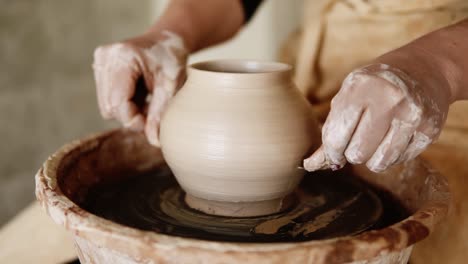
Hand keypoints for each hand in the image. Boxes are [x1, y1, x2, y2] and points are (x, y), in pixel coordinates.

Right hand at [93, 31, 187, 145]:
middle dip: (132, 117)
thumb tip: (154, 142)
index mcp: (123, 57)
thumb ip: (160, 113)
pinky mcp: (99, 67)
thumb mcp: (171, 85)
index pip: (118, 103)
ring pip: (107, 106)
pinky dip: (124, 103)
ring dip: (128, 111)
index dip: (134, 120)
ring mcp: (99, 62)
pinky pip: (107, 99)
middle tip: (153, 113)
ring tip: (147, 101)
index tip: (152, 124)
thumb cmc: (172, 59)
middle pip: (110, 107)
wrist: (166, 40)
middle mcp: (105, 58)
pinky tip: (139, 94)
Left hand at [304, 63, 449, 171]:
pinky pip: (401, 160)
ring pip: (380, 162)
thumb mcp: (347, 97)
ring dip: (373, 158)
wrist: (421, 70)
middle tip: (358, 140)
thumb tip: (310, 165)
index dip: (332, 151)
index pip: (336, 137)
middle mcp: (388, 99)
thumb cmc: (372, 87)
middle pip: (358, 154)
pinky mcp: (430, 129)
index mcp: (360, 87)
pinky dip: (393, 155)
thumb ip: (330, 130)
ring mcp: (412, 114)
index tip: (335, 149)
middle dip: (352, 153)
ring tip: (376, 139)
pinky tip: (394, 136)